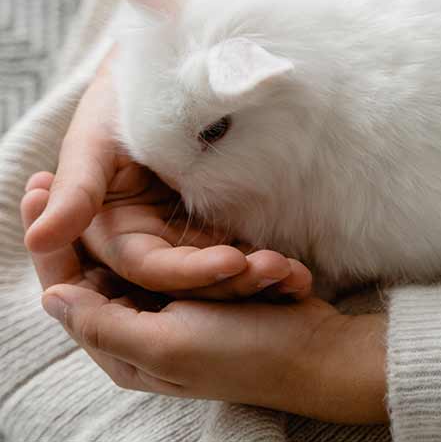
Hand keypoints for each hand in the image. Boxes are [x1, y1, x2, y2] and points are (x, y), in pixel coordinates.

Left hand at [21, 189, 387, 423]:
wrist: (317, 354)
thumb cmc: (241, 355)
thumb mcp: (165, 343)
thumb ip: (104, 321)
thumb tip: (48, 295)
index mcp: (122, 341)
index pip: (69, 284)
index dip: (49, 238)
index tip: (39, 184)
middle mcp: (145, 320)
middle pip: (113, 263)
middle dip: (128, 226)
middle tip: (104, 168)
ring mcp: (181, 301)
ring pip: (162, 253)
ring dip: (191, 241)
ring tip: (203, 223)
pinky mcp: (214, 285)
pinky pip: (202, 255)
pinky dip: (222, 248)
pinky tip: (243, 243)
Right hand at [22, 47, 310, 297]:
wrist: (174, 65)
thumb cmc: (125, 96)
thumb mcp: (97, 139)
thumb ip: (75, 190)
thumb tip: (41, 241)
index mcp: (111, 231)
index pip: (148, 267)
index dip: (187, 272)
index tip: (233, 261)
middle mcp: (148, 241)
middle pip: (190, 282)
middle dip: (233, 281)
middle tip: (279, 272)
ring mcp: (188, 236)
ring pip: (220, 274)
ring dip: (257, 279)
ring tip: (296, 278)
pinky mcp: (221, 226)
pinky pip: (245, 253)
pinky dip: (270, 265)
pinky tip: (302, 276)